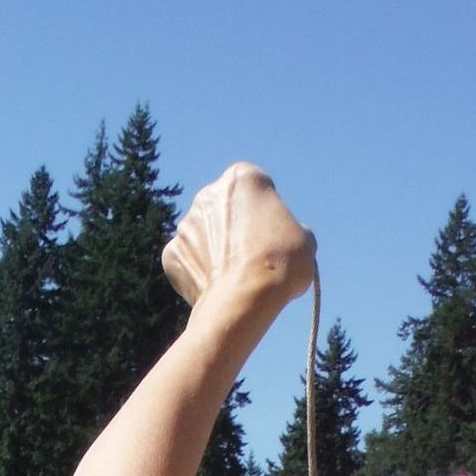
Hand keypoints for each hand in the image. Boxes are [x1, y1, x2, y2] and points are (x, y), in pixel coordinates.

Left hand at [163, 166, 315, 325]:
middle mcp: (208, 193)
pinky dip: (198, 272)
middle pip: (226, 211)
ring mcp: (186, 224)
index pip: (257, 191)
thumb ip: (291, 229)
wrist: (245, 299)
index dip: (267, 215)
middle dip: (236, 230)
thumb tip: (285, 238)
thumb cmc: (281, 263)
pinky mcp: (171, 254)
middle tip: (252, 259)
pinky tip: (214, 286)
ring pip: (204, 236)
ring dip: (216, 251)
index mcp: (242, 177)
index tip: (273, 237)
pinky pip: (187, 261)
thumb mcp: (304, 239)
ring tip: (234, 277)